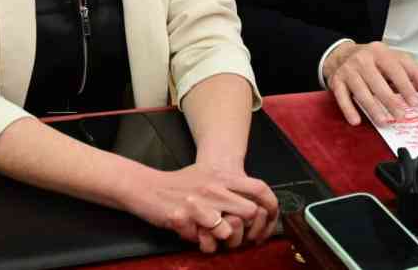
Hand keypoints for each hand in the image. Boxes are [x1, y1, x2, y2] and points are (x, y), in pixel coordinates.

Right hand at [126, 162, 278, 252]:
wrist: (146, 186)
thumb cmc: (179, 184)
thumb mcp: (209, 176)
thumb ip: (230, 186)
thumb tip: (255, 204)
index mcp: (223, 176)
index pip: (259, 188)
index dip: (271, 206)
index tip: (269, 221)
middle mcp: (214, 187)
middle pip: (250, 212)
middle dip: (247, 229)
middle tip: (240, 238)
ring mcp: (199, 202)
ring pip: (229, 229)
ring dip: (224, 239)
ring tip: (214, 238)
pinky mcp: (183, 216)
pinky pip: (204, 238)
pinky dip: (203, 243)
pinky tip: (196, 237)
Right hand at [323, 40, 417, 125]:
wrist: (341, 54)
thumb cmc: (372, 60)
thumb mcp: (394, 59)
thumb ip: (414, 73)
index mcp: (380, 52)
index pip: (396, 69)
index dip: (406, 86)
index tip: (414, 101)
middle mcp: (363, 59)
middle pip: (378, 82)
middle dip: (390, 100)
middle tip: (401, 115)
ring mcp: (348, 70)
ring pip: (361, 91)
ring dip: (373, 108)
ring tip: (384, 120)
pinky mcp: (336, 81)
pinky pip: (342, 97)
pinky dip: (349, 109)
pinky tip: (356, 119)